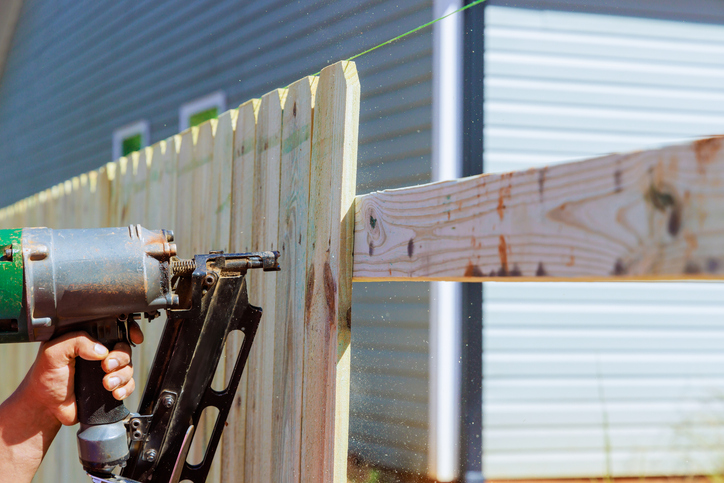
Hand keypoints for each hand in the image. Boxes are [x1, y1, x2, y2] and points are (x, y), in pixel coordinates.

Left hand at [24, 322, 143, 425]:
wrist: (46, 408)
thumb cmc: (45, 378)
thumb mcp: (53, 353)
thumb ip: (76, 342)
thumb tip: (102, 350)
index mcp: (86, 338)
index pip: (112, 327)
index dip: (128, 329)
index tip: (133, 337)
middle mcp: (99, 352)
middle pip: (124, 348)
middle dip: (120, 358)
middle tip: (106, 367)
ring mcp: (106, 370)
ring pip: (128, 367)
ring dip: (121, 376)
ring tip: (107, 384)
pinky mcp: (110, 386)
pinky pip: (129, 384)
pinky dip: (126, 388)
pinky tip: (115, 393)